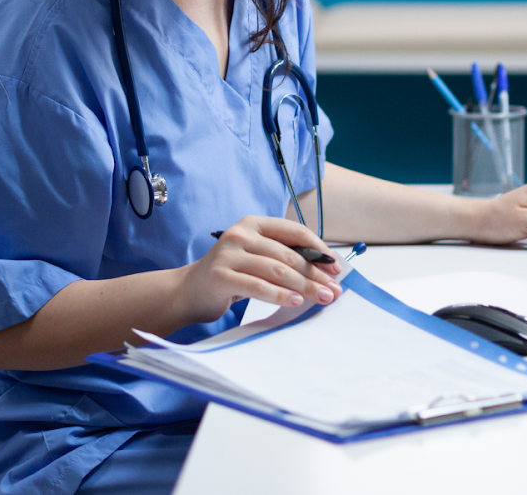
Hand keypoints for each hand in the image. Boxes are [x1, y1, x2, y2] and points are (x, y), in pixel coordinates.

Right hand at [178, 216, 341, 323]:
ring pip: (277, 270)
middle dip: (316, 274)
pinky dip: (280, 295)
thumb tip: (325, 272)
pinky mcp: (220, 275)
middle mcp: (240, 234)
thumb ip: (284, 258)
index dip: (318, 250)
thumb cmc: (230, 275)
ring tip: (322, 298)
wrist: (189, 291)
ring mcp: (228, 254)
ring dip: (304, 286)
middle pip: (288, 254)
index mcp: (254, 224)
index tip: (336, 267)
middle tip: (334, 290)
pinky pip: (258, 286)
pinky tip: (296, 302)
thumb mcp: (257, 258)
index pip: (294, 231)